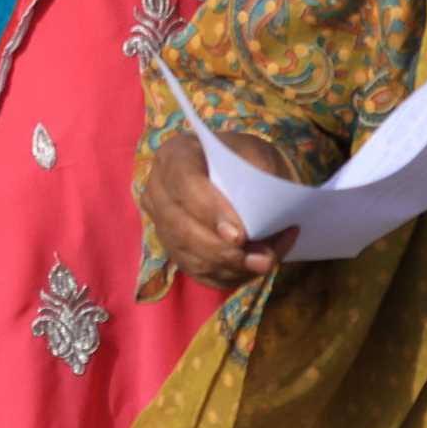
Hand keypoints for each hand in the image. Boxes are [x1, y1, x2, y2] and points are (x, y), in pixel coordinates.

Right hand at [142, 127, 301, 284]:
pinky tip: (257, 266)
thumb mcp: (256, 152)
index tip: (240, 235)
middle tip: (262, 258)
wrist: (237, 174)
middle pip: (181, 229)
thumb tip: (260, 214)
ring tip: (267, 261)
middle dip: (223, 250)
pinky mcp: (176, 252)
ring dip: (232, 267)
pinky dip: (232, 275)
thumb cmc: (243, 160)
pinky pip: (200, 274)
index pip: (183, 184)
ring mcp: (163, 226)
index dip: (210, 211)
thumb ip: (259, 173)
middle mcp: (158, 192)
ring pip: (190, 257)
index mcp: (174, 156)